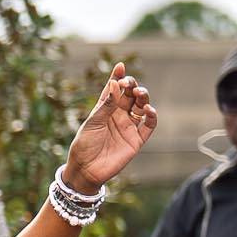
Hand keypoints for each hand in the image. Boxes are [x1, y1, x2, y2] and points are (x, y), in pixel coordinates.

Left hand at [61, 63, 157, 190]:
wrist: (86, 170)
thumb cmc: (84, 145)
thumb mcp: (93, 123)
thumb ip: (106, 105)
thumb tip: (115, 84)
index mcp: (105, 110)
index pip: (113, 90)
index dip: (117, 78)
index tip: (120, 66)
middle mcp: (118, 116)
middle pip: (130, 96)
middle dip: (132, 86)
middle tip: (130, 84)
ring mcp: (128, 127)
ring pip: (141, 107)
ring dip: (143, 98)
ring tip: (139, 94)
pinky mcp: (136, 140)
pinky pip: (149, 126)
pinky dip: (152, 117)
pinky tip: (149, 111)